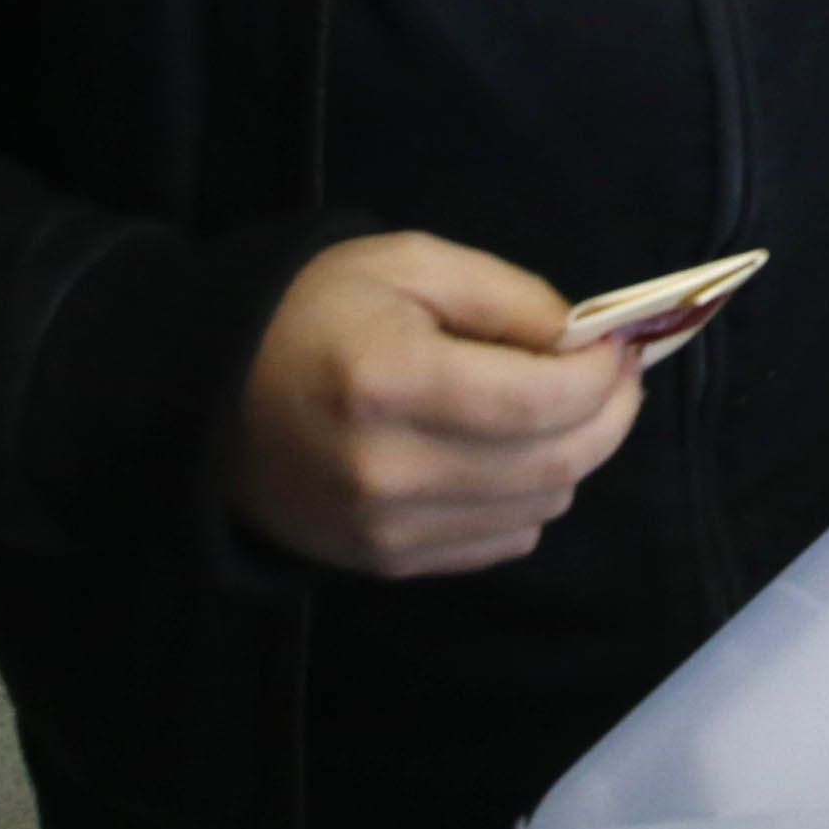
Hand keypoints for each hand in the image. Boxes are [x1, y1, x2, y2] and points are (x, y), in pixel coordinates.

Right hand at [227, 231, 646, 574]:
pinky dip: (529, 499)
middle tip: (615, 377)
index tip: (619, 344)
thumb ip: (507, 298)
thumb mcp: (408, 264)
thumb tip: (588, 341)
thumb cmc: (311, 312)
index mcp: (391, 381)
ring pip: (540, 508)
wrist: (209, 395)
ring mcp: (387, 529)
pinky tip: (508, 455)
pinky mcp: (385, 563)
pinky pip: (503, 543)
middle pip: (555, 463)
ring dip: (572, 458)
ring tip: (557, 410)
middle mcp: (391, 470)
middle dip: (609, 417)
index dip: (603, 374)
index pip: (541, 399)